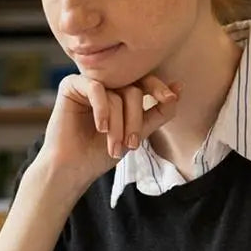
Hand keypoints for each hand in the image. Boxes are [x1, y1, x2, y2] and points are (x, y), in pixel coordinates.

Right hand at [38, 74, 180, 187]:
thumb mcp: (136, 133)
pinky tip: (101, 127)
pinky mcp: (71, 85)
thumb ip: (158, 112)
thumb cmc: (99, 153)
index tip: (168, 99)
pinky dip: (102, 109)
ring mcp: (88, 83)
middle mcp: (105, 85)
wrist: (71, 169)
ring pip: (116, 93)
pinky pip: (95, 88)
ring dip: (118, 124)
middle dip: (135, 119)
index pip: (144, 82)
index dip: (158, 88)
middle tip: (131, 145)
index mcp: (120, 92)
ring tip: (114, 147)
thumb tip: (179, 87)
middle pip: (132, 89)